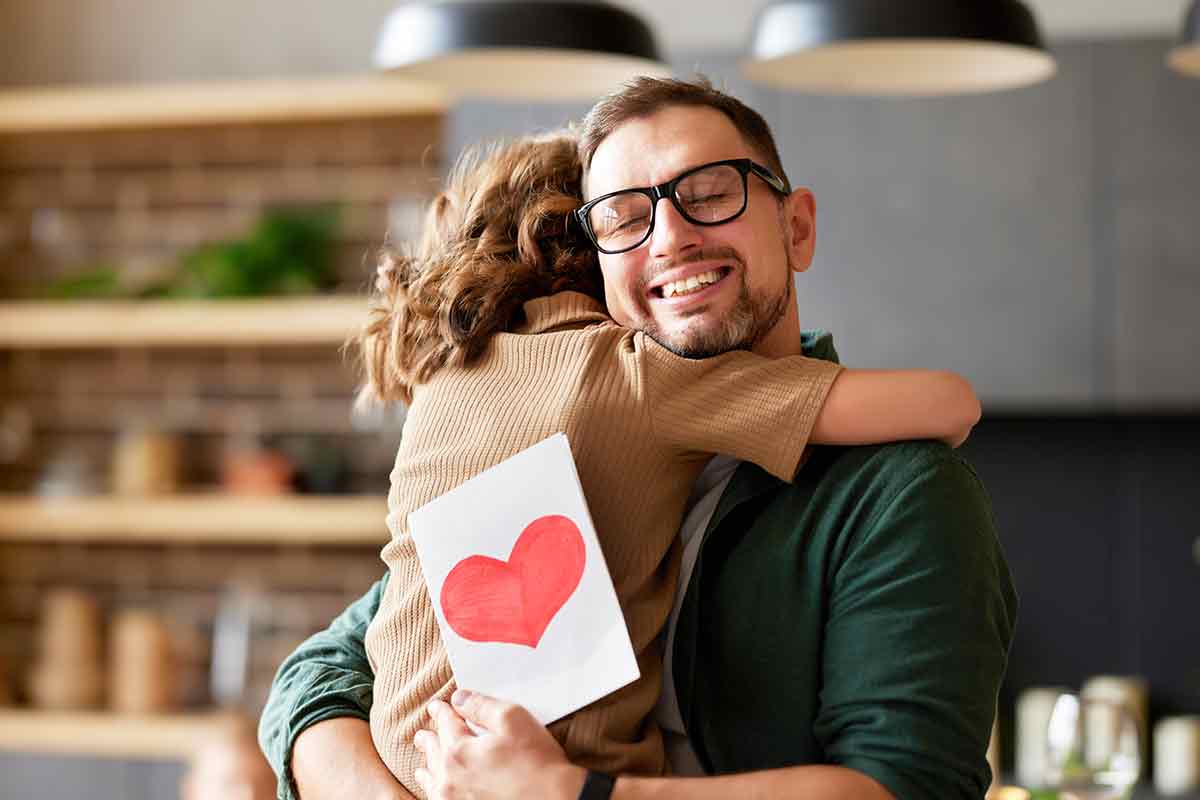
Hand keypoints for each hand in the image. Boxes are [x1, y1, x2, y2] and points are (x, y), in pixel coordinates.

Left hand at [413, 689, 585, 799]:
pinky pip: (437, 799)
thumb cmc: (536, 762)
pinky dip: (433, 790)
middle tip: (422, 734)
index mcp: (459, 749)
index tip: (436, 706)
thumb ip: (481, 705)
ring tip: (423, 763)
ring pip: (432, 779)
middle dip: (428, 739)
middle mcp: (450, 776)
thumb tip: (459, 698)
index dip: (441, 711)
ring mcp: (453, 799)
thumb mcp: (512, 719)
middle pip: (434, 751)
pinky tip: (436, 789)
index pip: (446, 723)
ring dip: (427, 766)